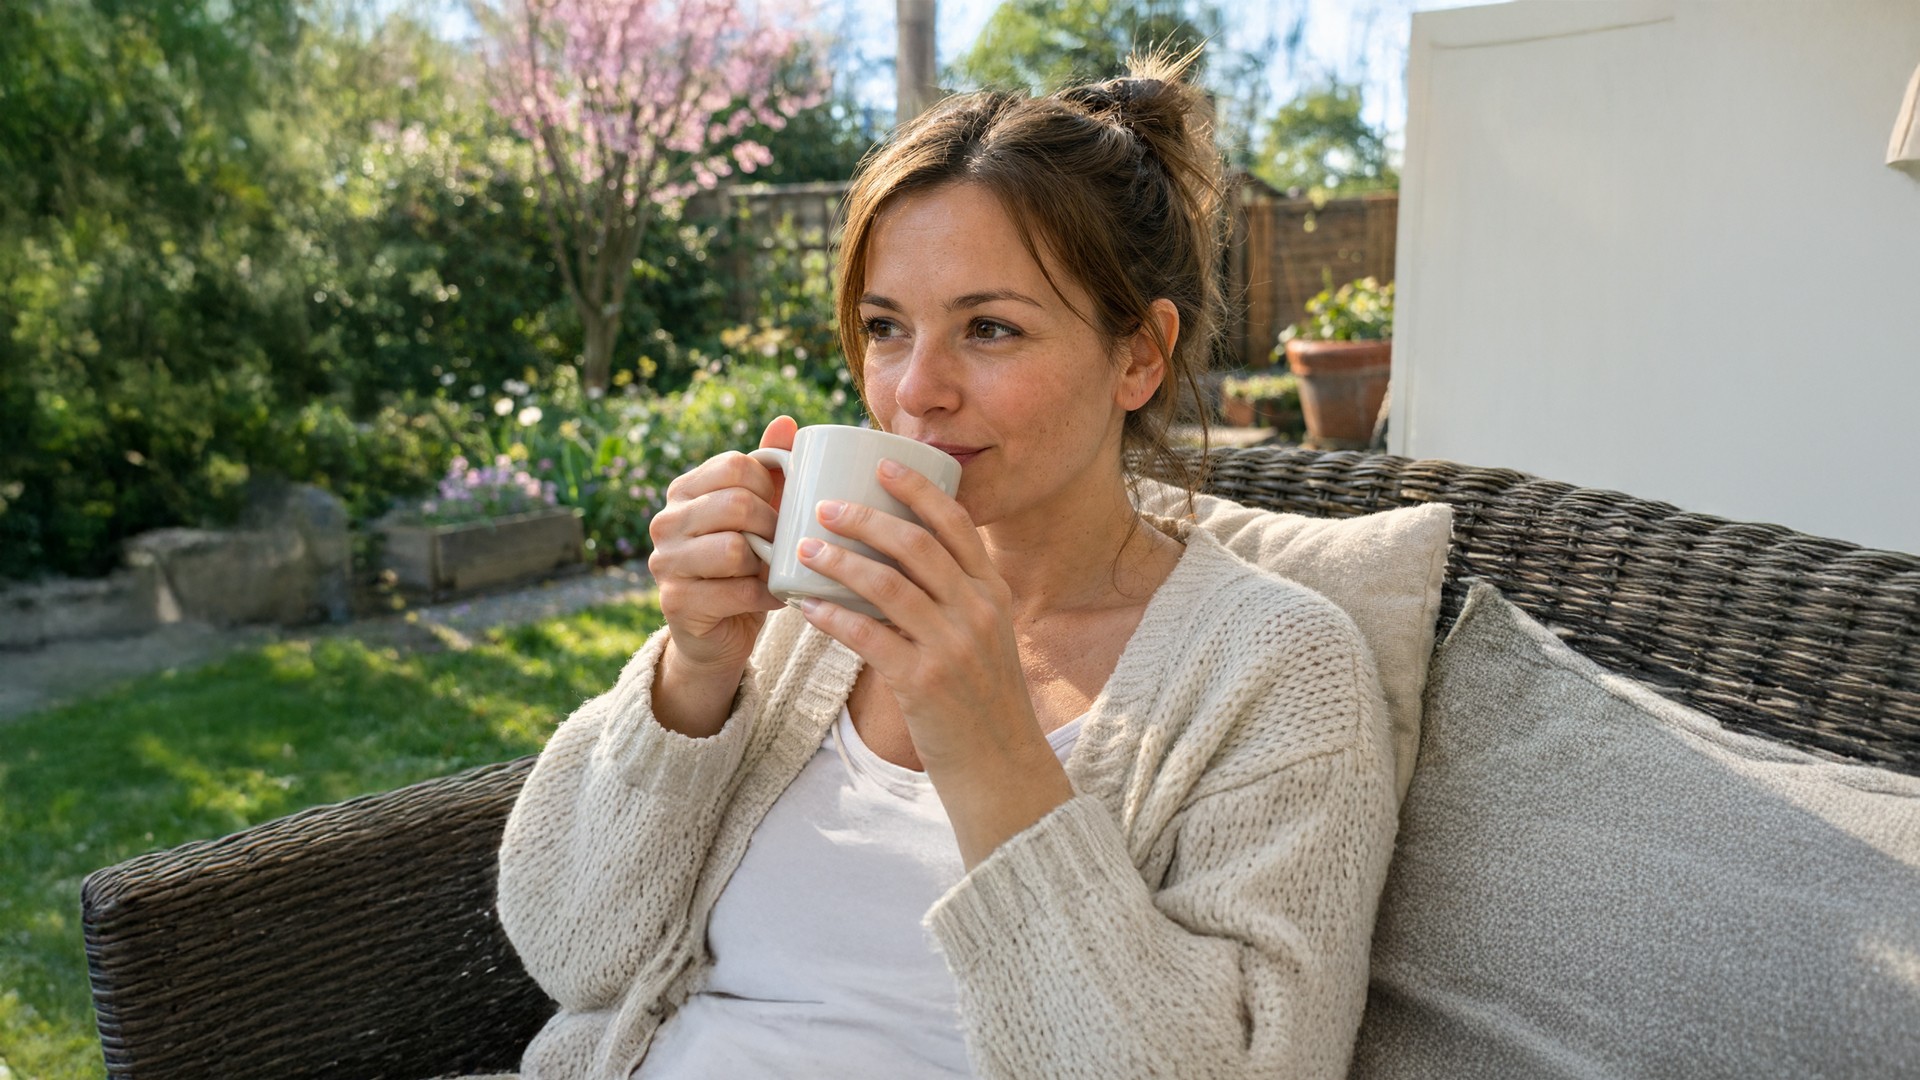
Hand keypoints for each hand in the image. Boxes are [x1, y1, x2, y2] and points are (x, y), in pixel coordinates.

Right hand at [645, 416, 795, 732]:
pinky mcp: (676, 603)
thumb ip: (770, 470)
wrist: (719, 631)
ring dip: (767, 563)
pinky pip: (738, 591)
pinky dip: (767, 595)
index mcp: (684, 491)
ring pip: (733, 549)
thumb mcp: (758, 513)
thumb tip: (787, 422)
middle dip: (773, 525)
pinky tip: (775, 596)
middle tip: (784, 543)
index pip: (734, 465)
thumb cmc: (744, 564)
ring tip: (775, 569)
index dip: (770, 484)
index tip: (781, 506)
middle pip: (736, 504)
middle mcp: (665, 522)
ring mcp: (664, 563)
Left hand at [794, 459, 1073, 864]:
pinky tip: (806, 606)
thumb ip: (955, 595)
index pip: (956, 524)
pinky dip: (833, 616)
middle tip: (825, 504)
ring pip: (887, 586)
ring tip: (805, 547)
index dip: (917, 489)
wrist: (999, 766)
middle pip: (916, 546)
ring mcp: (953, 646)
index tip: (882, 463)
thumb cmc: (980, 697)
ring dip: (840, 561)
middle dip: (866, 518)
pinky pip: (868, 637)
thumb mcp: (984, 635)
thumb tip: (901, 552)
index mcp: (993, 591)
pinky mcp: (924, 682)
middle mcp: (978, 611)